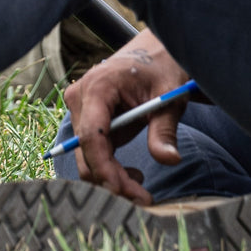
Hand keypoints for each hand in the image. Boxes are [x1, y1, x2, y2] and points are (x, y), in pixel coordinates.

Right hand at [62, 35, 195, 204]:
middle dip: (111, 180)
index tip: (129, 192)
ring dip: (109, 177)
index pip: (92, 136)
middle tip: (143, 198)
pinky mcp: (87, 118)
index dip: (106, 168)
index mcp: (98, 87)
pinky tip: (131, 174)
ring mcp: (80, 108)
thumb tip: (169, 160)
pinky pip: (91, 151)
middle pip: (86, 151)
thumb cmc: (160, 69)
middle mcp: (80, 97)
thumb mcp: (168, 97)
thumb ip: (164, 129)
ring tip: (141, 187)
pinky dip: (109, 168)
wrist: (152, 52)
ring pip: (85, 156)